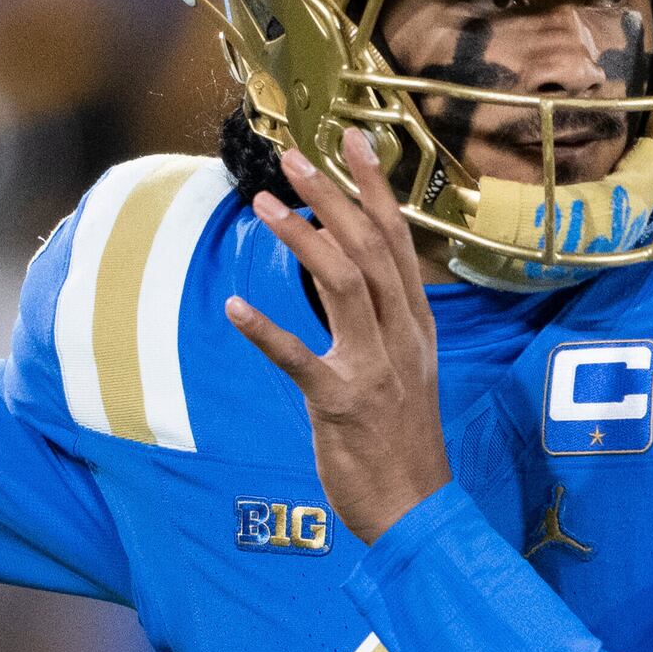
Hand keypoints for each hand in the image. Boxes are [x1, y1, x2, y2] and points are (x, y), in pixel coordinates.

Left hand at [225, 130, 454, 543]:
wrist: (418, 511)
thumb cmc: (403, 444)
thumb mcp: (405, 372)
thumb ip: (379, 322)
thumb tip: (340, 274)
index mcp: (416, 327)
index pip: (398, 241)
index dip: (375, 188)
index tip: (353, 140)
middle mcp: (402, 338)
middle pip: (370, 249)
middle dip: (333, 195)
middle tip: (294, 155)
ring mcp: (375, 369)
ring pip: (345, 284)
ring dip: (303, 238)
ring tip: (266, 203)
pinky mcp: (341, 404)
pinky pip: (299, 359)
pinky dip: (266, 330)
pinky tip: (233, 308)